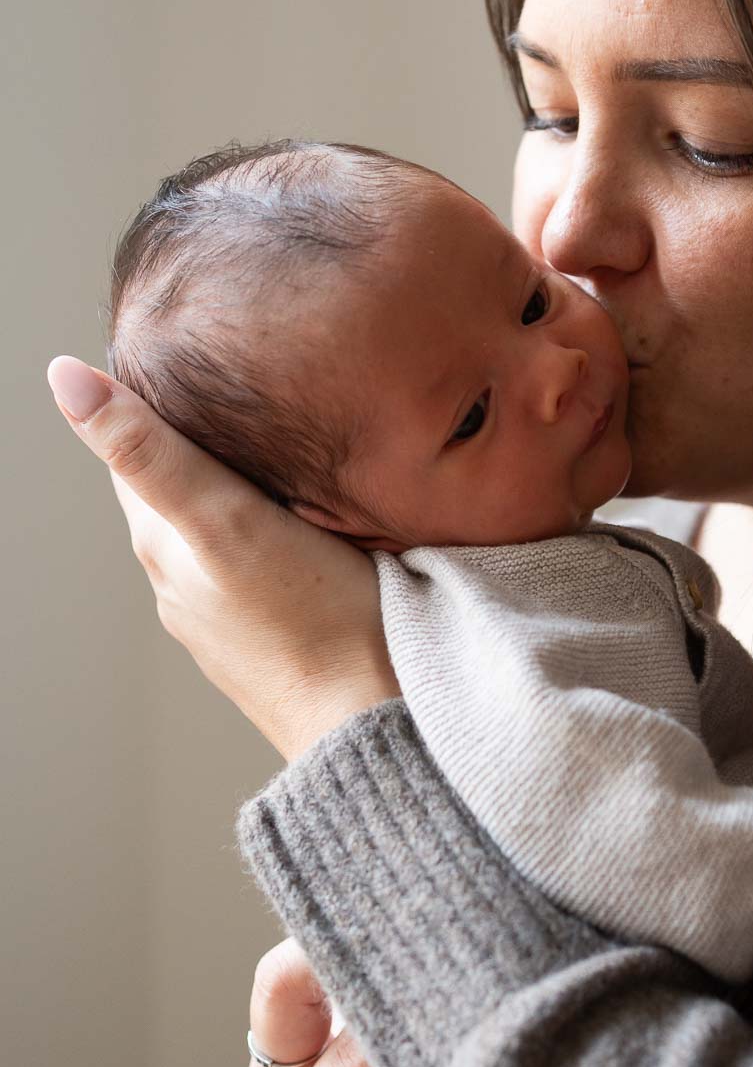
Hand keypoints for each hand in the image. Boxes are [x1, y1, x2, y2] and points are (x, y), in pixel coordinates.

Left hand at [47, 357, 398, 760]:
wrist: (374, 722)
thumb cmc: (310, 620)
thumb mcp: (225, 519)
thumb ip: (150, 452)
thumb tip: (64, 377)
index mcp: (163, 542)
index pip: (137, 443)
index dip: (158, 390)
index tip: (196, 344)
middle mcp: (183, 579)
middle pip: (180, 480)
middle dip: (203, 433)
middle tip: (249, 377)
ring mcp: (230, 612)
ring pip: (222, 521)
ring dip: (242, 481)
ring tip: (286, 435)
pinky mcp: (278, 632)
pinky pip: (264, 559)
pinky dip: (278, 526)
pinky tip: (316, 514)